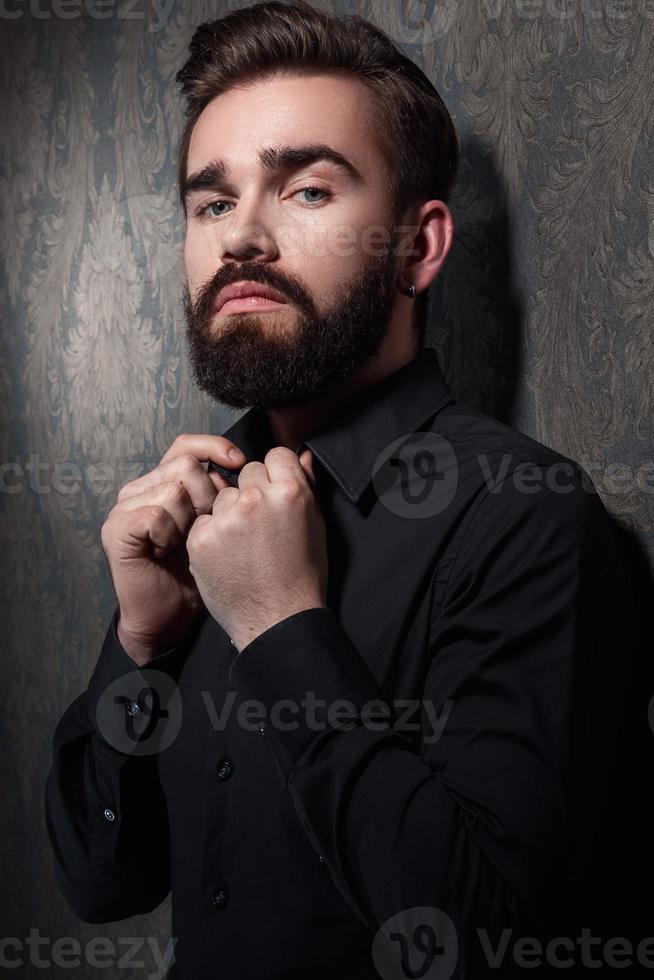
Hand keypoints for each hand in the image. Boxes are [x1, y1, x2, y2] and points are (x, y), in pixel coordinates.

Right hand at [101, 434, 246, 665]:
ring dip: (189, 519)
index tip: (239, 464)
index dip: (216, 449)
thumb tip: (302, 455)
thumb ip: (260, 488)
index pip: (190, 446)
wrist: (171, 616)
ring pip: (172, 489)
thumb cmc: (210, 575)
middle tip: (213, 524)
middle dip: (207, 492)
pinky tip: (168, 552)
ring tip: (187, 542)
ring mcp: (126, 507)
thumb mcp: (237, 525)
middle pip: (184, 463)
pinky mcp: (117, 530)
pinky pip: (155, 516)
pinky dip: (168, 535)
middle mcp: (144, 488)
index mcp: (169, 482)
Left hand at [186, 446, 327, 651]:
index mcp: (291, 491)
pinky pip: (204, 521)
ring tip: (245, 544)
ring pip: (223, 496)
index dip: (276, 475)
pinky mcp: (201, 538)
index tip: (275, 495)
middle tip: (260, 524)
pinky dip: (212, 535)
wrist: (277, 619)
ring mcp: (226, 518)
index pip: (275, 456)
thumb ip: (308, 485)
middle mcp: (257, 499)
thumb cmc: (303, 575)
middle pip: (247, 472)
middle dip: (252, 491)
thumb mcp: (316, 526)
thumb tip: (304, 455)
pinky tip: (228, 556)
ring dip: (230, 512)